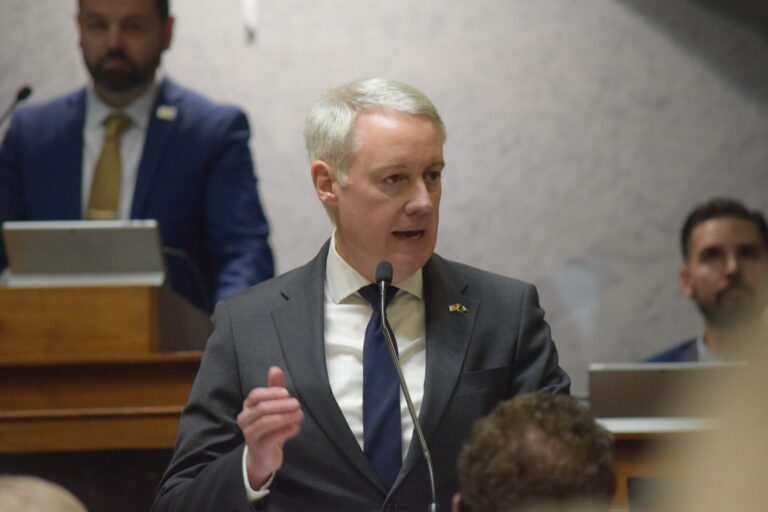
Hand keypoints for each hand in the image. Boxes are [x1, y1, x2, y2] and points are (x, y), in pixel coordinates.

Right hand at [237, 366, 303, 488]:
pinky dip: (286, 430)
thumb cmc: (269, 428)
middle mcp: (245, 420)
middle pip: (261, 408)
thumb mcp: (273, 406)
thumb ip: (275, 388)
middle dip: (281, 405)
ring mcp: (250, 435)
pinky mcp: (259, 448)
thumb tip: (275, 369)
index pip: (256, 395)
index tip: (287, 393)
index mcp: (248, 407)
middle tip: (297, 403)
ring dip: (285, 417)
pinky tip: (296, 427)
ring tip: (299, 414)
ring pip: (266, 422)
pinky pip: (272, 437)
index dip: (272, 392)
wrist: (264, 456)